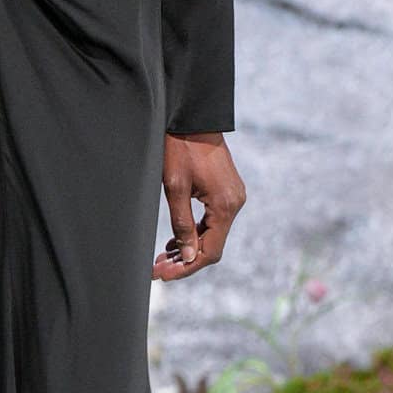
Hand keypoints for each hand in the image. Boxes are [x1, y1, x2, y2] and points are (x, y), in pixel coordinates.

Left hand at [153, 133, 245, 280]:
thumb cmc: (180, 147)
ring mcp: (233, 196)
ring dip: (189, 248)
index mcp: (225, 205)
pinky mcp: (226, 191)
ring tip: (162, 258)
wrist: (193, 117)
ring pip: (212, 234)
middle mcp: (235, 203)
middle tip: (157, 270)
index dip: (186, 267)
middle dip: (185, 261)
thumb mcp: (175, 187)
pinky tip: (175, 241)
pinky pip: (213, 221)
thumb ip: (182, 224)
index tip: (162, 275)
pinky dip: (196, 233)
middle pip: (212, 246)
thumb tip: (186, 256)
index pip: (210, 251)